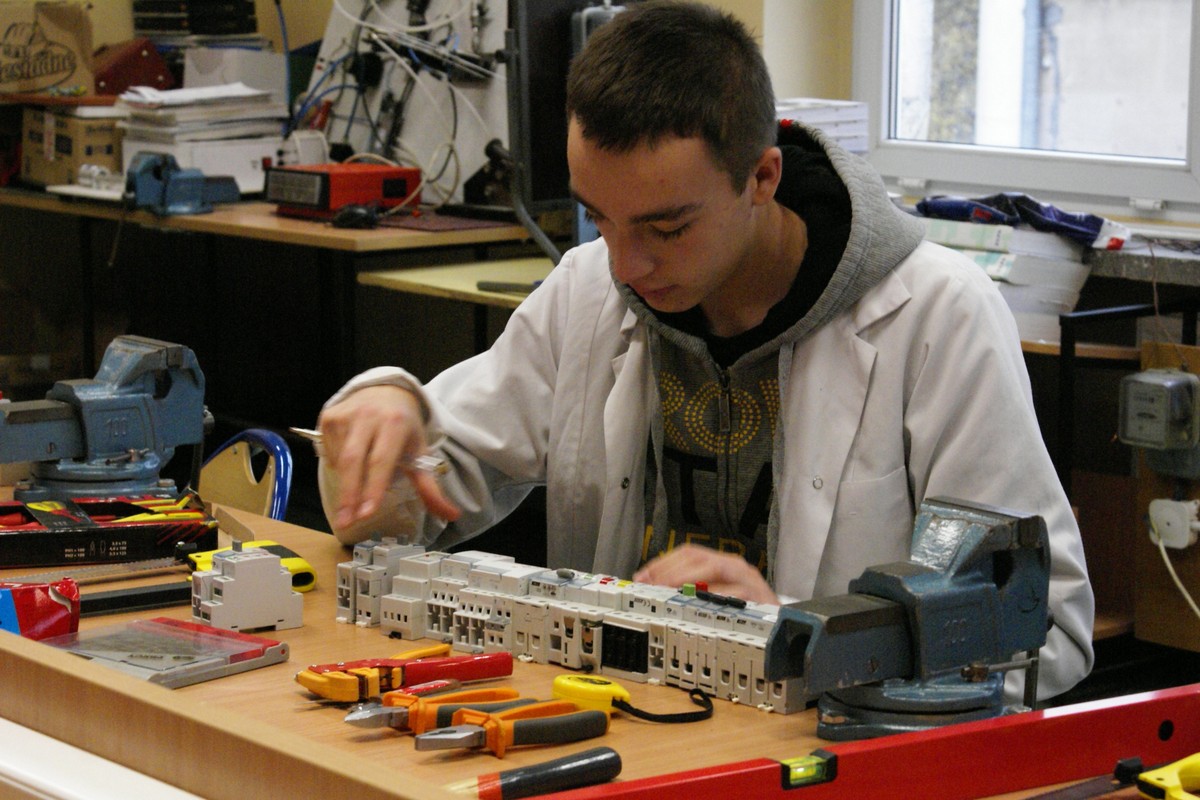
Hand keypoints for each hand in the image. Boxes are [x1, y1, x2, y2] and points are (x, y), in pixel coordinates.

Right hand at [317, 385, 459, 530]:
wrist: (385, 391)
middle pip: (353, 462)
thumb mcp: (420, 451)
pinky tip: (350, 466)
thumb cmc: (404, 427)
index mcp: (395, 423)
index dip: (373, 488)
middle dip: (349, 496)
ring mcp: (346, 414)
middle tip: (346, 522)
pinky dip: (338, 467)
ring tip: (356, 490)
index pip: (381, 460)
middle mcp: (368, 416)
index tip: (366, 514)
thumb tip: (452, 514)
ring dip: (346, 483)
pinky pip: (329, 452)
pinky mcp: (329, 416)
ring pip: (340, 460)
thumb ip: (430, 486)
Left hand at [632, 544, 778, 604]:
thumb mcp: (718, 597)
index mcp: (722, 563)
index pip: (688, 552)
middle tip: (650, 585)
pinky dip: (715, 597)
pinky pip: (734, 593)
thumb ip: (693, 591)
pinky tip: (698, 605)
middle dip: (669, 569)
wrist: (784, 625)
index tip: (642, 576)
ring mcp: (747, 580)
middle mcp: (734, 566)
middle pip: (697, 556)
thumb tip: (656, 591)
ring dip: (687, 578)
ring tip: (668, 590)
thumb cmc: (747, 612)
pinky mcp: (759, 597)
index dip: (662, 563)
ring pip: (714, 568)